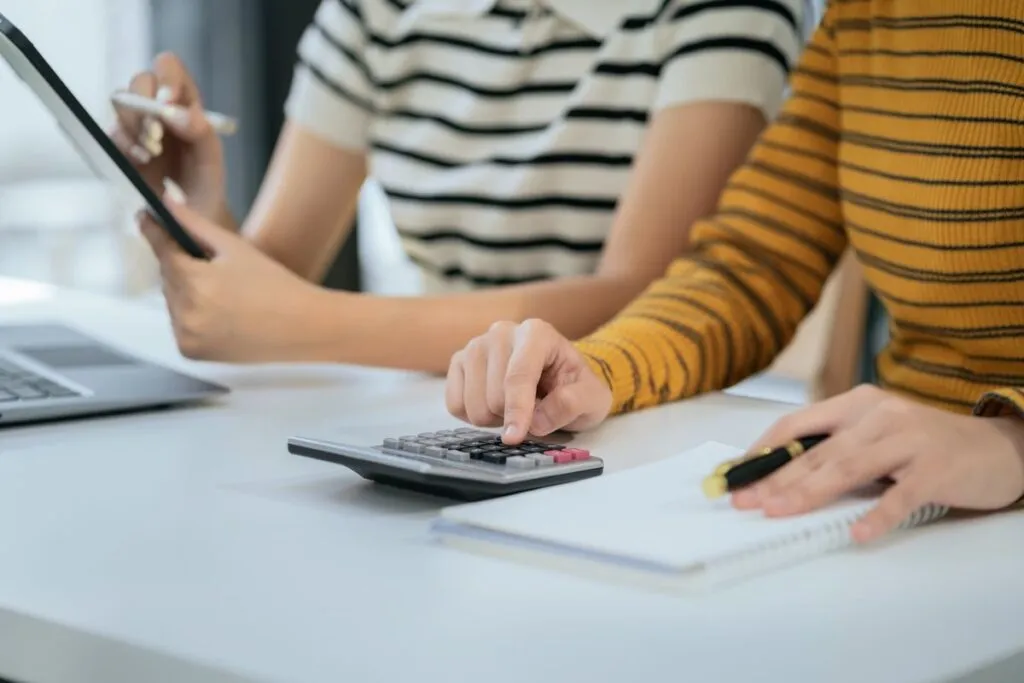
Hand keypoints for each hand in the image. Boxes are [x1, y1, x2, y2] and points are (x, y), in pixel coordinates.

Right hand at [111, 52, 228, 224]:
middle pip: (139, 81)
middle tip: (157, 134)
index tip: (168, 102)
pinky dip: (125, 144)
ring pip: (120, 103)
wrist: (191, 213)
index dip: (165, 78)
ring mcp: (137, 123)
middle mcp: (157, 106)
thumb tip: (175, 112)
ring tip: (153, 152)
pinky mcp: (122, 144)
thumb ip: (200, 131)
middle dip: (144, 105)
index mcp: (184, 100)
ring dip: (134, 125)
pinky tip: (142, 160)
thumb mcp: (212, 156)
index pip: (168, 67)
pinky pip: (112, 131)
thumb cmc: (205, 179)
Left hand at [138, 184, 328, 362]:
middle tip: (209, 263)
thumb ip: (195, 224)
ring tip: (219, 291)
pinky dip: (191, 315)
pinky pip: (179, 325)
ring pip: (171, 301)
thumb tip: (167, 203)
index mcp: (196, 283)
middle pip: (167, 278)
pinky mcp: (191, 352)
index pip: (162, 250)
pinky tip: (218, 312)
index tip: (144, 217)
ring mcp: (187, 337)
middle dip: (180, 266)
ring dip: (185, 291)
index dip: (152, 231)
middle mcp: (185, 313)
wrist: (303, 328)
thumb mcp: (236, 248)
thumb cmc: (276, 286)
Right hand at [445, 320, 612, 441]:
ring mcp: (476, 345)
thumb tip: (536, 421)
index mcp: (536, 333)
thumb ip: (572, 404)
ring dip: (494, 418)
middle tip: (533, 414)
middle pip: (493, 394)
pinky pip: (455, 404)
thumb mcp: (592, 399)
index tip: (515, 437)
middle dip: (512, 416)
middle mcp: (502, 332)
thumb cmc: (574, 387)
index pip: (519, 375)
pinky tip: (494, 407)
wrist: (558, 379)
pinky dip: (473, 416)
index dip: (517, 410)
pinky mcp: (459, 362)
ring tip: (515, 408)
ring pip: (472, 402)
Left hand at [732, 385, 1023, 542]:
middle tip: (745, 500)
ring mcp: (908, 439)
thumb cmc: (924, 445)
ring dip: (809, 492)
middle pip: (817, 450)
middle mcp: (878, 414)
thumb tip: (778, 477)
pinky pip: (901, 496)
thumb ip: (836, 447)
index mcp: (857, 403)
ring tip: (779, 512)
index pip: (797, 425)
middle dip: (775, 478)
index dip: (764, 450)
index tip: (736, 475)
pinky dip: (878, 515)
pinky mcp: (935, 468)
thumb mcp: (876, 434)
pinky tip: (858, 533)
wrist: (996, 447)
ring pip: (848, 467)